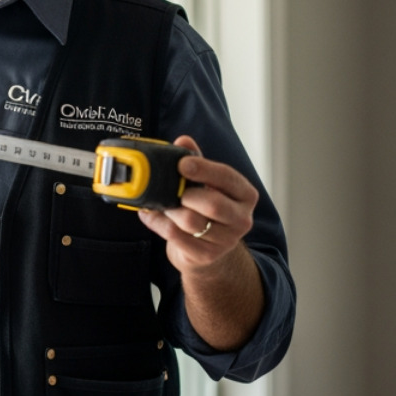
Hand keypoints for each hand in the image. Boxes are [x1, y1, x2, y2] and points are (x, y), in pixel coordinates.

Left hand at [136, 135, 257, 275]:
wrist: (208, 251)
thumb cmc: (206, 209)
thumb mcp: (206, 183)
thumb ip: (196, 161)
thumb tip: (183, 141)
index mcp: (245, 195)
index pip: (227, 178)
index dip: (204, 169)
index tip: (183, 164)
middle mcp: (241, 219)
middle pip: (212, 204)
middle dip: (185, 195)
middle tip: (172, 191)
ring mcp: (225, 240)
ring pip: (191, 221)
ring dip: (169, 209)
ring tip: (161, 203)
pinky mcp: (206, 255)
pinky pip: (175, 236)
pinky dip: (157, 222)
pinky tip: (151, 214)